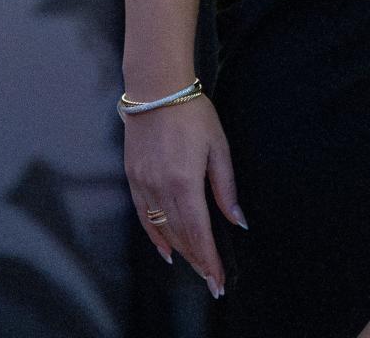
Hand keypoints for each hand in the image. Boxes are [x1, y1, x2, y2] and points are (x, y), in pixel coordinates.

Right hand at [123, 94, 246, 295]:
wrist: (156, 88)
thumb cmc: (192, 112)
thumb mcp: (219, 146)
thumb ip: (226, 187)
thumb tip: (237, 221)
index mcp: (185, 182)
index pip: (199, 233)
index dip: (209, 261)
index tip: (218, 281)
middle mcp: (160, 188)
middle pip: (180, 237)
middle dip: (197, 262)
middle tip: (211, 281)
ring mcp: (143, 184)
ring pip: (162, 230)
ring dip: (179, 252)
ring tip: (195, 267)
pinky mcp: (132, 178)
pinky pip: (143, 216)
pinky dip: (155, 237)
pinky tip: (165, 250)